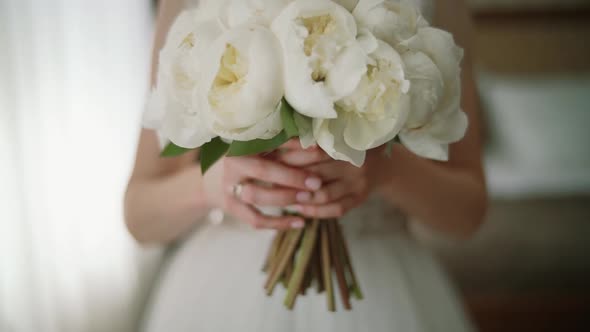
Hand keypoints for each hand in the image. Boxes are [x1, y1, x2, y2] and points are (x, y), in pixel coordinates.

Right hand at [202, 145, 326, 229]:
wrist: (210, 182)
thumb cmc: (245, 161)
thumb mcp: (257, 148)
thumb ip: (280, 145)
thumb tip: (314, 144)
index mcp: (241, 144)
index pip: (269, 144)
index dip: (294, 147)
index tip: (319, 152)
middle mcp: (233, 165)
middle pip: (262, 170)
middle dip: (292, 176)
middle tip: (316, 182)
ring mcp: (229, 188)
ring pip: (257, 196)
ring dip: (285, 198)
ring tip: (308, 198)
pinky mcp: (232, 208)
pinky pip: (255, 219)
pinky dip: (278, 223)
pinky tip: (300, 222)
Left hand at [276, 146, 383, 218]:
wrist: (384, 165)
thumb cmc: (351, 148)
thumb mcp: (337, 140)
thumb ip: (313, 142)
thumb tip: (277, 144)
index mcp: (344, 144)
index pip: (313, 150)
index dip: (290, 154)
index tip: (270, 156)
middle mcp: (352, 163)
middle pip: (316, 172)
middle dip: (290, 177)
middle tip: (269, 179)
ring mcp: (357, 183)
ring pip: (324, 194)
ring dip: (301, 197)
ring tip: (282, 196)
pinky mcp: (359, 198)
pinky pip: (335, 209)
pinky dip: (315, 211)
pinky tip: (299, 209)